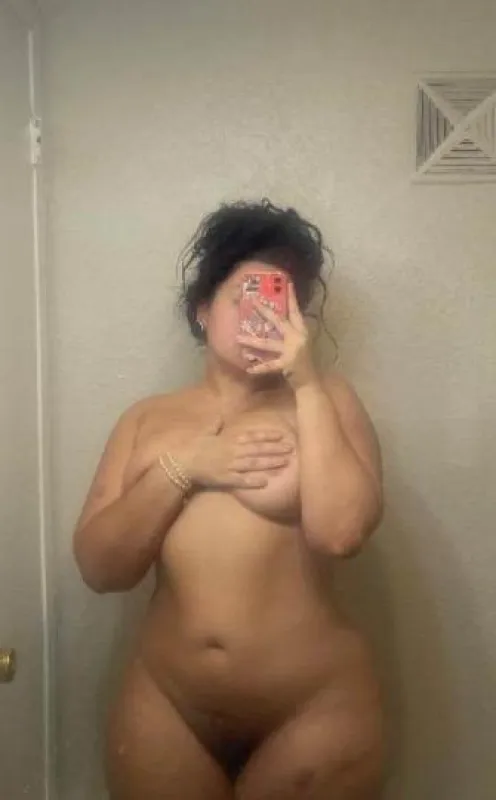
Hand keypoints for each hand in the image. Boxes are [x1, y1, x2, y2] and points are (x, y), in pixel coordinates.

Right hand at [178, 417, 294, 489]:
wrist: (181, 462)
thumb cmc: (193, 446)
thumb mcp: (206, 432)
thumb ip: (215, 425)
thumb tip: (220, 416)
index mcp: (228, 439)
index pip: (252, 436)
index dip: (268, 435)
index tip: (282, 435)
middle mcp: (232, 451)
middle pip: (257, 450)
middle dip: (275, 449)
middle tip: (291, 449)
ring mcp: (229, 465)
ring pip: (253, 463)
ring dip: (270, 463)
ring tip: (285, 463)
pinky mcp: (224, 479)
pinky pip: (241, 480)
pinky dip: (253, 481)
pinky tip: (266, 482)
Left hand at [236, 281, 317, 388]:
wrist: (310, 381)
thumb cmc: (303, 362)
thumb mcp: (300, 342)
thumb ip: (290, 332)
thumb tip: (275, 320)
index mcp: (302, 330)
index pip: (296, 310)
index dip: (292, 297)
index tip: (287, 282)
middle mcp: (298, 337)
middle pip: (278, 321)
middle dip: (264, 310)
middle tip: (251, 302)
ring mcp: (292, 350)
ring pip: (268, 343)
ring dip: (251, 341)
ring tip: (238, 338)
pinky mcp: (287, 364)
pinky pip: (269, 365)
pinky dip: (259, 367)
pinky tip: (248, 368)